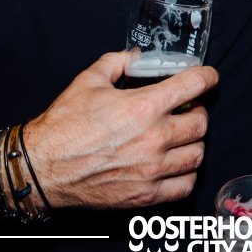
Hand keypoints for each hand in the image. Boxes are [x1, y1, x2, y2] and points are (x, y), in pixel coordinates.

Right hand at [23, 50, 216, 210]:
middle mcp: (155, 138)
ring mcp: (153, 169)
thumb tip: (136, 57)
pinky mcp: (146, 195)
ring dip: (193, 143)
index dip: (208, 77)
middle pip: (201, 123)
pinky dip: (186, 174)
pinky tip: (174, 165)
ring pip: (197, 154)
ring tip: (180, 139)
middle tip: (185, 111)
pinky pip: (185, 185)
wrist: (43, 168)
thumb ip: (117, 62)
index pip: (194, 85)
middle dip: (197, 112)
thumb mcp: (88, 80)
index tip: (209, 77)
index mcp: (145, 106)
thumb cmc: (64, 125)